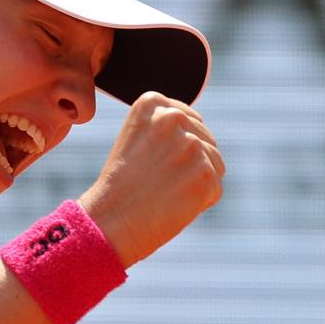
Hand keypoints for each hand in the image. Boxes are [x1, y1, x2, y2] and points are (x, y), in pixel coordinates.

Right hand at [77, 92, 224, 266]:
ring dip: (195, 182)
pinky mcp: (205, 173)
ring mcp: (191, 145)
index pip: (189, 120)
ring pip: (214, 163)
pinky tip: (173, 205)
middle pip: (205, 140)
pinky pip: (215, 188)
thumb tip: (203, 136)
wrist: (109, 221)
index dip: (174, 148)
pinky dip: (199, 202)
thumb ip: (168, 128)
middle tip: (155, 181)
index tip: (150, 162)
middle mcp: (172, 117)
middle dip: (188, 164)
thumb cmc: (121, 186)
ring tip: (163, 193)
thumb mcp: (137, 140)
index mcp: (151, 103)